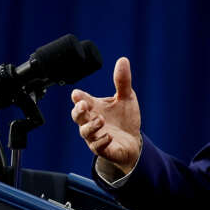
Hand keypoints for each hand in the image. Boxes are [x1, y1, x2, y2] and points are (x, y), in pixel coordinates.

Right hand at [71, 57, 141, 174]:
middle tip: (84, 105)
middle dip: (78, 111)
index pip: (81, 101)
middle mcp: (91, 121)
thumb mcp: (126, 97)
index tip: (77, 94)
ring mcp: (95, 136)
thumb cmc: (125, 119)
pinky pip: (97, 147)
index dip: (78, 98)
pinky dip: (101, 141)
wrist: (133, 142)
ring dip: (91, 126)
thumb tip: (123, 60)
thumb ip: (122, 81)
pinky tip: (109, 135)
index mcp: (94, 107)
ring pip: (85, 132)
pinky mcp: (103, 149)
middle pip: (77, 116)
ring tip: (101, 119)